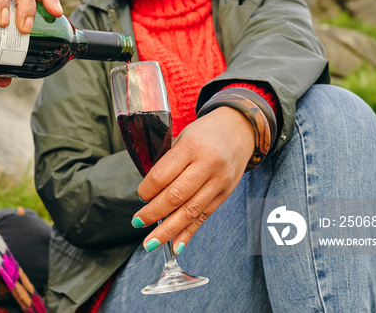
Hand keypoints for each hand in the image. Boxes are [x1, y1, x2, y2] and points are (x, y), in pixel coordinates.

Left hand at [133, 107, 254, 252]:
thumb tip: (148, 193)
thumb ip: (167, 162)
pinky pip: (204, 216)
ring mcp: (219, 181)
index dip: (148, 190)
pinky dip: (188, 233)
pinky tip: (175, 246)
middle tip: (137, 222)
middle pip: (176, 196)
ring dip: (168, 230)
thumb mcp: (182, 137)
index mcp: (191, 147)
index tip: (139, 197)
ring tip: (150, 242)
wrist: (238, 129)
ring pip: (190, 211)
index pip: (164, 174)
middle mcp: (207, 165)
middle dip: (153, 213)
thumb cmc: (203, 133)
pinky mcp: (225, 194)